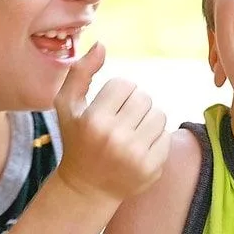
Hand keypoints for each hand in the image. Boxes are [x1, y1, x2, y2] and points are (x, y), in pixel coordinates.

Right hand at [54, 42, 171, 202]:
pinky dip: (156, 138)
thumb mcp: (67, 106)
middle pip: (144, 98)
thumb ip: (80, 73)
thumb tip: (101, 44)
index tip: (108, 108)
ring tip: (131, 132)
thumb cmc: (77, 140)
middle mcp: (115, 138)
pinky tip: (139, 147)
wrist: (86, 188)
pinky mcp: (151, 168)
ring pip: (159, 115)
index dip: (118, 94)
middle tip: (121, 120)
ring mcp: (135, 155)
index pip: (125, 85)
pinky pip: (166, 136)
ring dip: (148, 119)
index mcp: (94, 121)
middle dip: (134, 105)